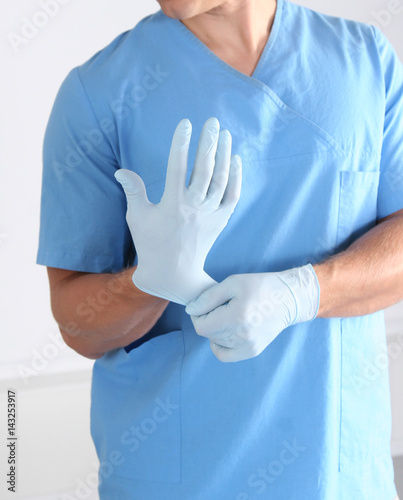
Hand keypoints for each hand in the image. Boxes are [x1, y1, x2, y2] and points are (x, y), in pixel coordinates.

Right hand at [115, 117, 241, 304]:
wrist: (174, 274)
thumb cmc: (151, 244)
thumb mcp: (137, 218)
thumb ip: (133, 191)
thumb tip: (121, 171)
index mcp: (171, 205)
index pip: (177, 167)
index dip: (181, 143)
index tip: (185, 124)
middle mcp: (193, 207)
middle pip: (204, 169)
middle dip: (208, 143)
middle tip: (212, 122)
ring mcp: (210, 214)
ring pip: (220, 180)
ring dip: (224, 155)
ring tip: (225, 134)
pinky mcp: (220, 221)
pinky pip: (232, 196)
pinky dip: (235, 178)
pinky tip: (235, 160)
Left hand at [185, 265, 319, 361]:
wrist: (288, 298)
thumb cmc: (260, 286)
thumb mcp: (232, 283)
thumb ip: (208, 297)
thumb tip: (191, 310)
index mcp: (236, 317)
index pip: (201, 326)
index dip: (197, 315)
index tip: (205, 304)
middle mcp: (242, 336)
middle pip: (208, 334)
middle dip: (207, 320)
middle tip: (220, 306)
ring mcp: (248, 346)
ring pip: (215, 342)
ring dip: (215, 330)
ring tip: (228, 315)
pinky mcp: (253, 351)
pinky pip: (225, 355)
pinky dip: (219, 345)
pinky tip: (225, 332)